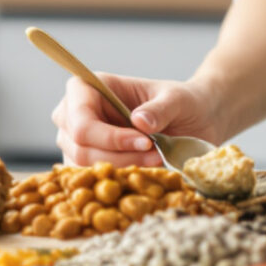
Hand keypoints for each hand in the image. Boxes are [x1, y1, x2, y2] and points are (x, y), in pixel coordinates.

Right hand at [51, 72, 222, 166]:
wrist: (193, 119)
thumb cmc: (180, 101)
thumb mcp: (178, 100)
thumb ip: (160, 108)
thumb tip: (139, 121)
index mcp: (86, 88)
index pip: (80, 120)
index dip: (109, 138)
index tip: (146, 143)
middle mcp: (73, 113)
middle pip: (81, 148)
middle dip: (121, 157)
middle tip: (157, 155)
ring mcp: (75, 141)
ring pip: (86, 167)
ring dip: (124, 168)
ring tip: (157, 159)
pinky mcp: (86, 162)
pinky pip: (95, 178)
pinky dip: (122, 178)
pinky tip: (147, 168)